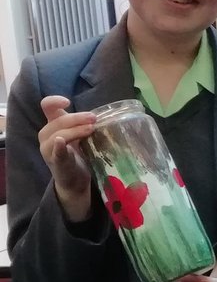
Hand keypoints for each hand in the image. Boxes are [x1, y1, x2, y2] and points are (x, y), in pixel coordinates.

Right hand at [37, 95, 96, 220]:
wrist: (76, 180)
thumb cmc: (80, 154)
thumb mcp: (81, 135)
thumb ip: (86, 123)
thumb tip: (105, 113)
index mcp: (53, 125)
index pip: (47, 106)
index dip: (55, 101)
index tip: (68, 102)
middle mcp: (47, 135)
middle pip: (58, 120)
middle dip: (77, 118)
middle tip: (94, 119)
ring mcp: (49, 149)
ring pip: (58, 133)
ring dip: (75, 130)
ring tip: (91, 129)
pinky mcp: (56, 162)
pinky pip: (55, 153)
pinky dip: (58, 146)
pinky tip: (61, 142)